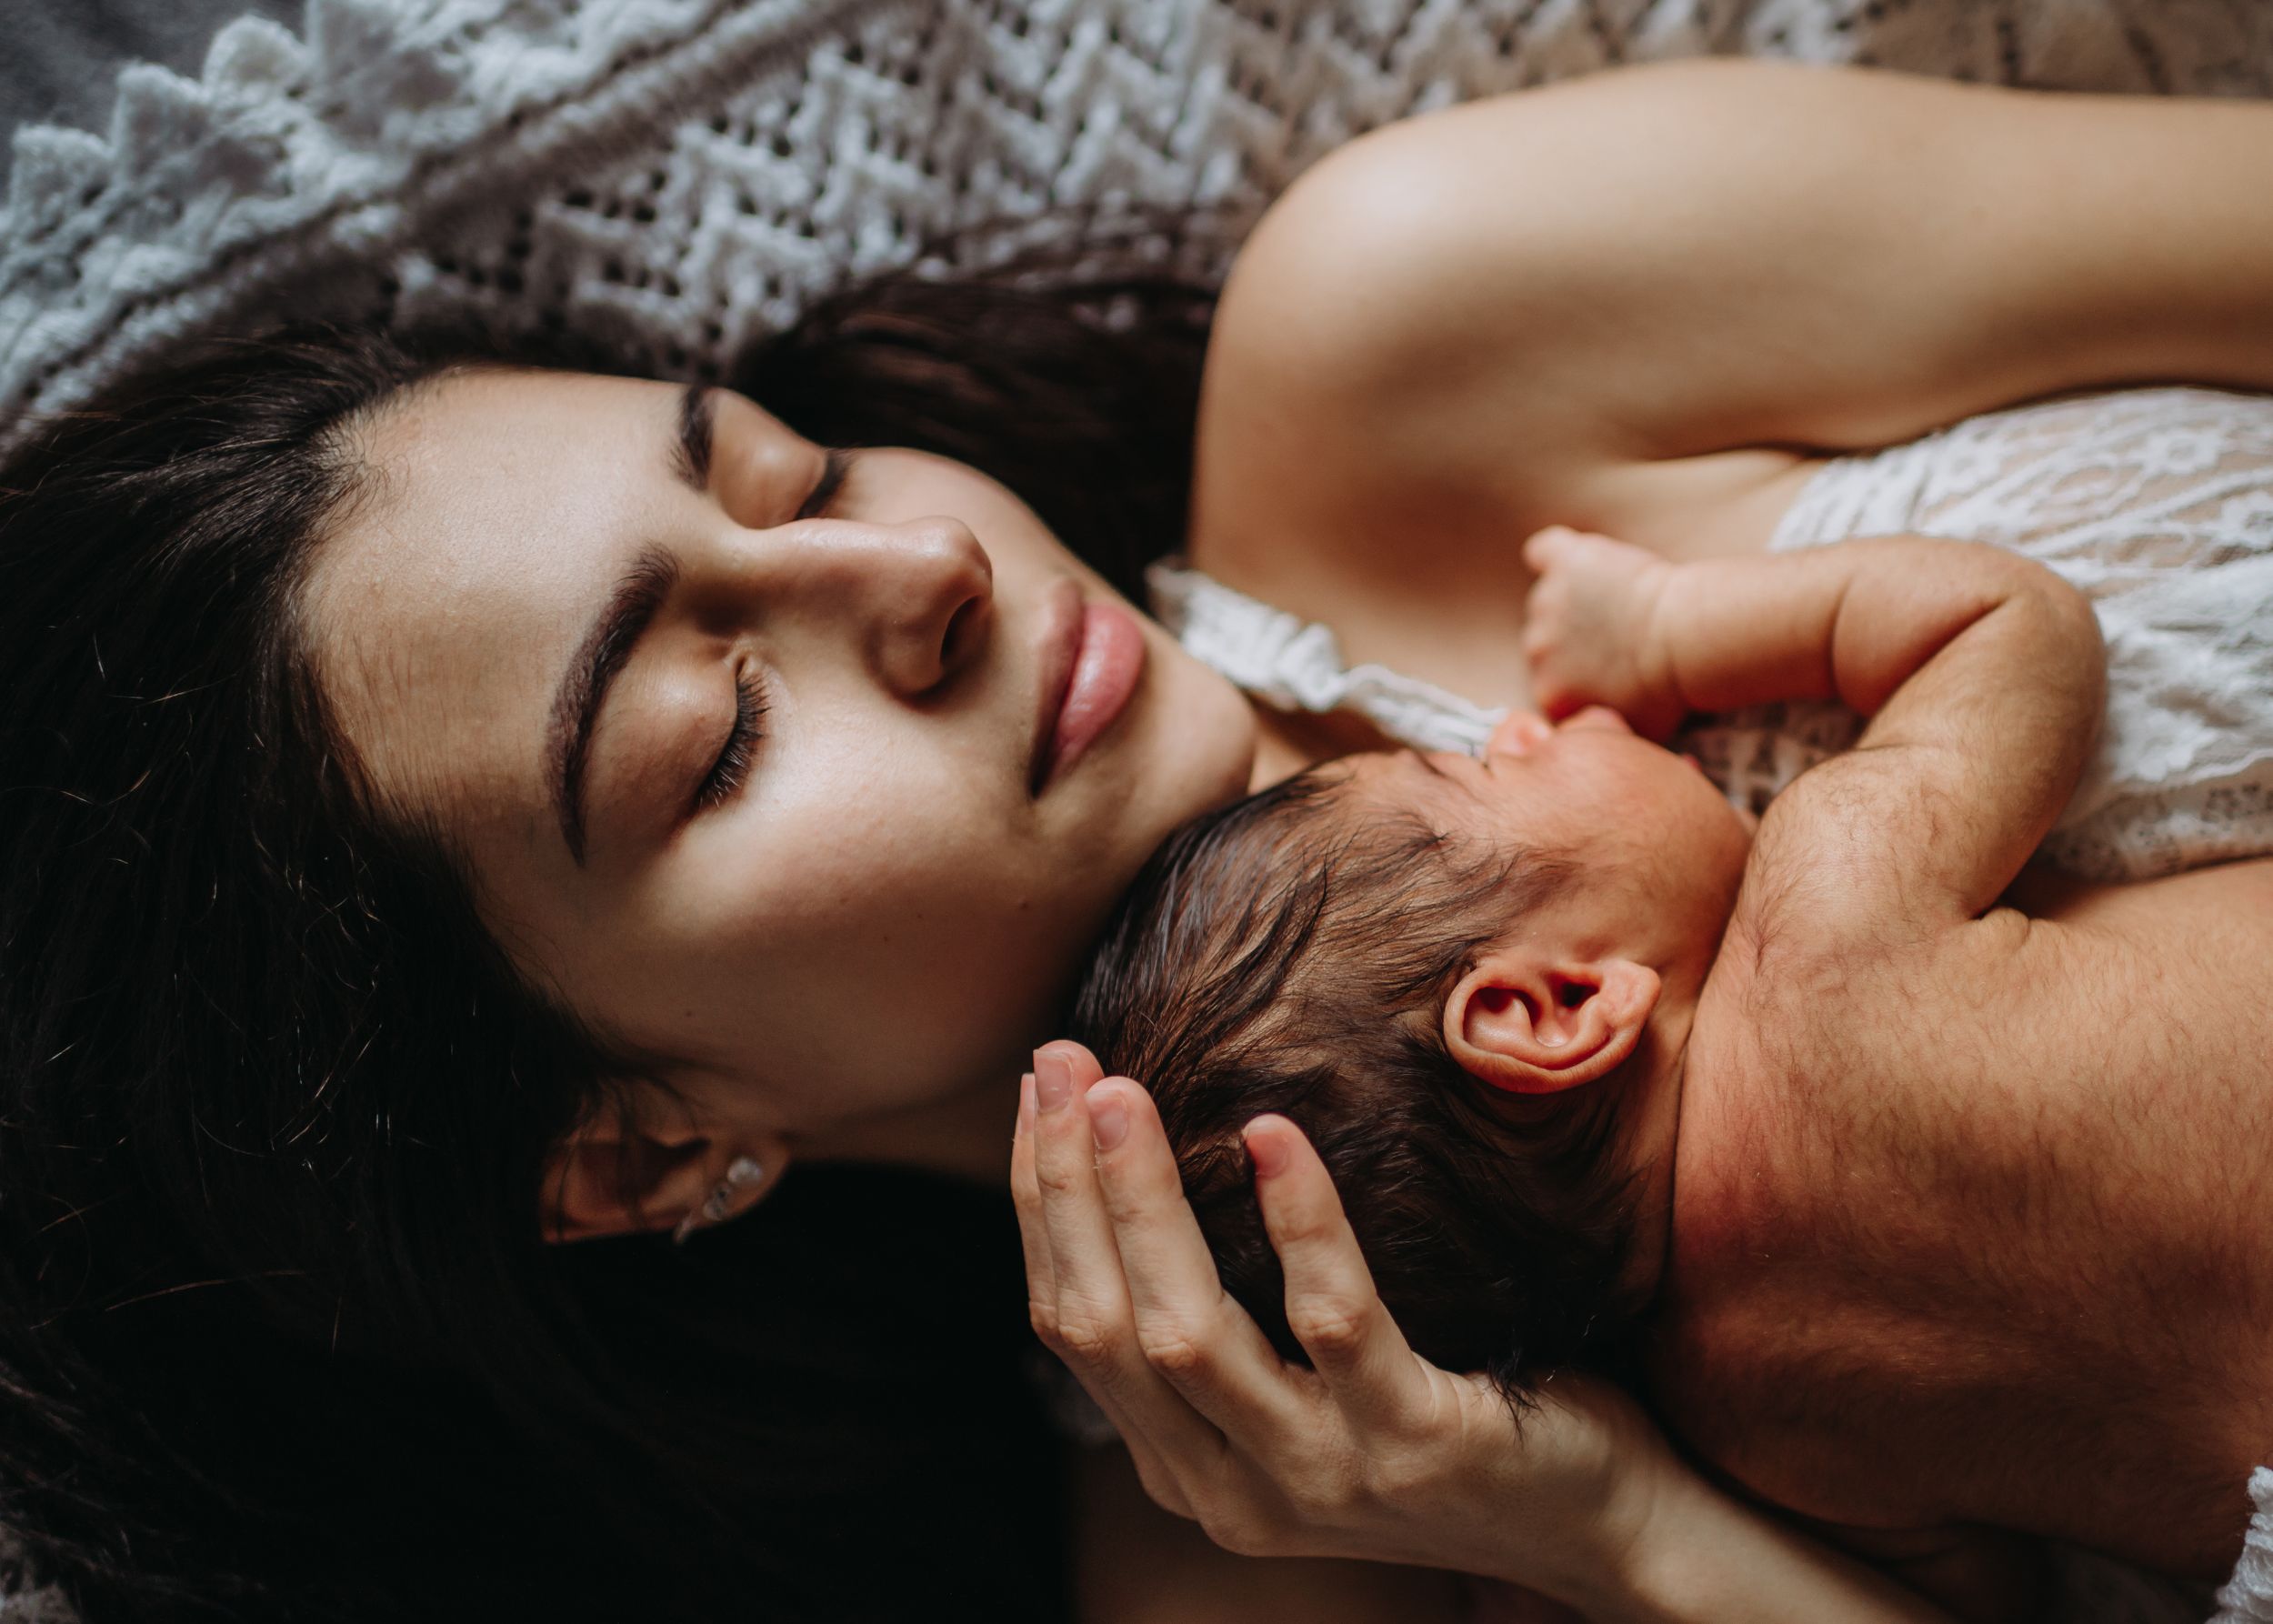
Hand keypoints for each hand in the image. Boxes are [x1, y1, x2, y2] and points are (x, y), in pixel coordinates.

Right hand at [1010, 1040, 1680, 1610]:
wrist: (1600, 1528)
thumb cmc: (1445, 1422)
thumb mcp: (1310, 1393)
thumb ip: (1232, 1329)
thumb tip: (1153, 1174)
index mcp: (1190, 1468)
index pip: (1076, 1328)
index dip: (1044, 1206)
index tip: (1039, 1096)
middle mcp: (1235, 1490)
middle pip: (1108, 1328)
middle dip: (1068, 1189)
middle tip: (1061, 1068)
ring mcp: (1322, 1476)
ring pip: (1188, 1336)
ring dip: (1143, 1203)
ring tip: (1125, 1093)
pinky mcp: (1415, 1445)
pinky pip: (1336, 1322)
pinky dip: (1299, 1224)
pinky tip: (1275, 1136)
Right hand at [1520, 526, 1684, 739]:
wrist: (1689, 640)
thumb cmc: (1671, 691)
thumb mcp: (1631, 735)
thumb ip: (1599, 733)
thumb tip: (1593, 735)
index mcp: (1550, 695)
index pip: (1555, 683)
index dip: (1583, 675)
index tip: (1613, 668)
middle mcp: (1536, 650)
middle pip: (1548, 641)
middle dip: (1578, 638)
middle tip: (1621, 634)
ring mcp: (1547, 603)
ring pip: (1552, 599)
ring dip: (1579, 599)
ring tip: (1621, 600)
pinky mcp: (1565, 562)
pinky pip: (1545, 552)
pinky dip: (1557, 555)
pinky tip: (1585, 561)